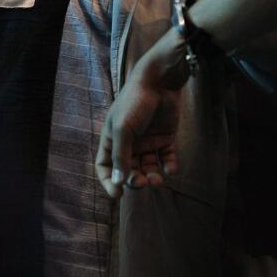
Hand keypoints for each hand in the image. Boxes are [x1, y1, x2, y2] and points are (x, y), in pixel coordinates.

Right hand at [95, 30, 191, 198]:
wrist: (160, 82)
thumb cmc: (135, 102)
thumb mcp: (123, 129)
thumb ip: (121, 156)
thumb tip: (118, 183)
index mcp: (112, 139)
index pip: (105, 166)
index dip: (109, 181)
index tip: (117, 194)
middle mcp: (129, 143)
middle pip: (128, 170)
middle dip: (134, 180)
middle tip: (142, 183)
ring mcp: (148, 141)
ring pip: (148, 167)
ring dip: (152, 177)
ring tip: (158, 180)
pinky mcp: (165, 138)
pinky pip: (166, 159)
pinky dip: (169, 166)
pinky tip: (170, 169)